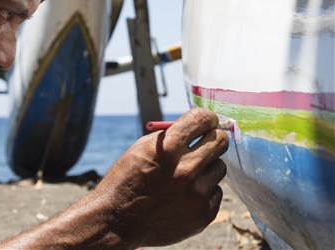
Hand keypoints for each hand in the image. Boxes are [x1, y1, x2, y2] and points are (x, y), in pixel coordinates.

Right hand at [93, 108, 228, 247]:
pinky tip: (183, 196)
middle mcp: (186, 169)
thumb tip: (199, 126)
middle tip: (205, 143)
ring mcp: (197, 194)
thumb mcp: (141, 148)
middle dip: (213, 138)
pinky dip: (203, 191)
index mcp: (168, 148)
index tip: (206, 121)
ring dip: (206, 168)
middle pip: (220, 141)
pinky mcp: (204, 214)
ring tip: (185, 176)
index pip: (202, 120)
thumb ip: (171, 136)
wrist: (118, 221)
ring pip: (219, 168)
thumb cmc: (127, 179)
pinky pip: (216, 192)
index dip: (206, 118)